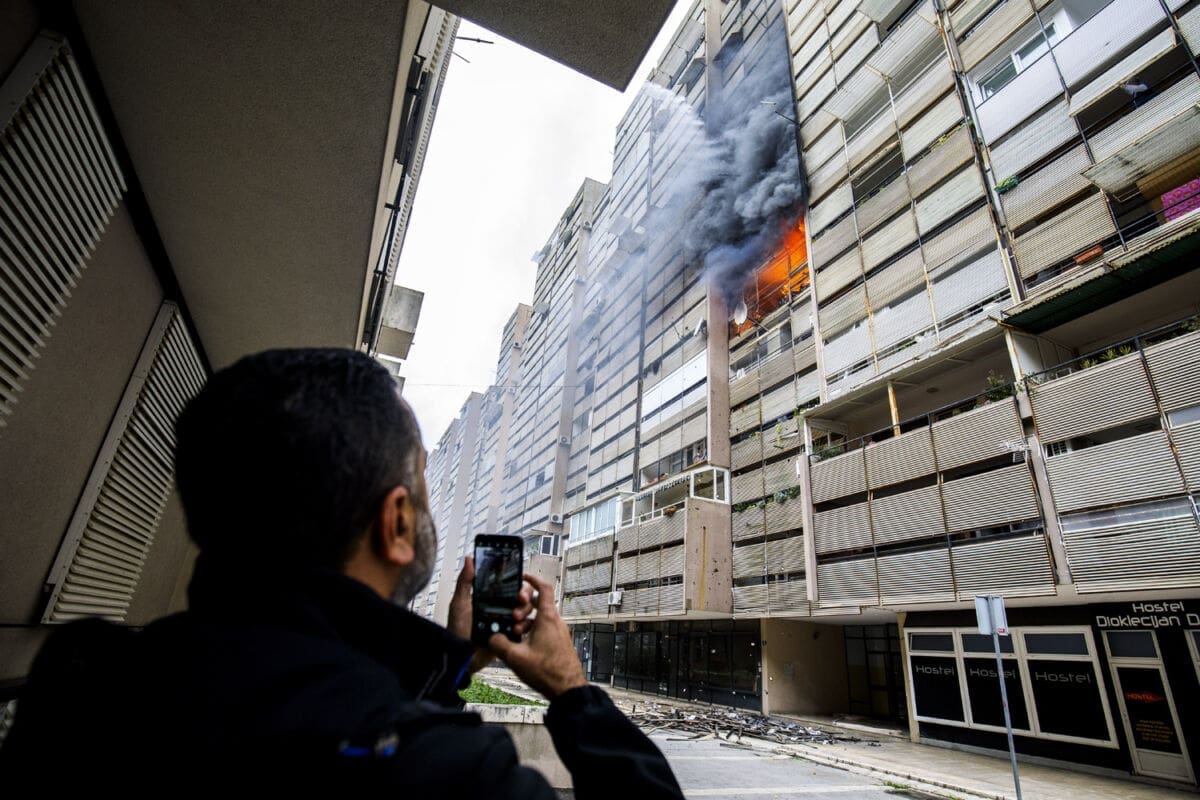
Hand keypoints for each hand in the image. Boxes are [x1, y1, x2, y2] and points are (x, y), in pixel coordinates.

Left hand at [448, 556, 533, 673]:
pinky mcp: (511, 635)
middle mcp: (499, 608)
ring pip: (526, 610)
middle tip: (519, 598)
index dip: (515, 579)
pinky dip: (525, 625)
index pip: (506, 584)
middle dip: (524, 595)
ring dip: (525, 610)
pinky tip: (517, 627)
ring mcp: (506, 622)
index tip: (519, 575)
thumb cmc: (457, 631)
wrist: (462, 657)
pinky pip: (525, 627)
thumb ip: (465, 581)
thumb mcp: (459, 603)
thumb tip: (469, 559)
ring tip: (515, 616)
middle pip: (521, 595)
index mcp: (488, 598)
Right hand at [486, 573, 586, 700]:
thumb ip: (499, 643)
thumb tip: (492, 637)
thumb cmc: (548, 672)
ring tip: (516, 635)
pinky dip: (532, 631)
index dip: (532, 580)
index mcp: (547, 618)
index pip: (543, 588)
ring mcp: (558, 632)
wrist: (567, 689)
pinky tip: (523, 646)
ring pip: (540, 618)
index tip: (523, 578)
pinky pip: (544, 629)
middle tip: (513, 617)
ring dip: (526, 622)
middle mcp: (555, 622)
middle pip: (538, 603)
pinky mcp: (558, 643)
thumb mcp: (515, 657)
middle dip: (522, 607)